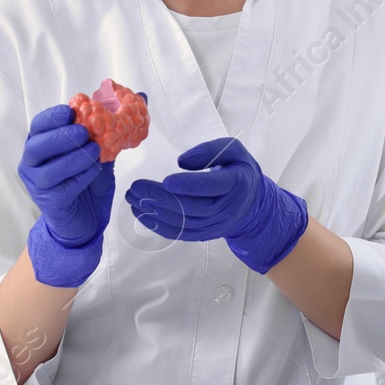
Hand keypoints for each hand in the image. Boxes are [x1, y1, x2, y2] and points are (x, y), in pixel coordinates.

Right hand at [18, 94, 145, 286]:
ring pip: (48, 169)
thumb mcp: (102, 150)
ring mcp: (38, 185)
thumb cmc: (87, 181)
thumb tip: (141, 97)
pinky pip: (62, 188)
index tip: (72, 110)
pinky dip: (80, 176)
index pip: (39, 125)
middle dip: (62, 136)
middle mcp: (33, 164)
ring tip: (95, 151)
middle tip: (85, 132)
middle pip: (37, 145)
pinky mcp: (50, 203)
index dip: (53, 116)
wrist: (86, 219)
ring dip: (73, 157)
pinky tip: (94, 171)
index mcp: (42, 145)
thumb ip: (114, 125)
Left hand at [125, 137, 307, 274]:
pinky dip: (158, 225)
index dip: (189, 185)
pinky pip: (179, 233)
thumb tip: (181, 162)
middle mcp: (226, 209)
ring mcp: (214, 225)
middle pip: (191, 207)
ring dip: (154, 212)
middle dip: (161, 198)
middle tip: (136, 188)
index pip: (211, 186)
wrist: (252, 205)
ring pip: (182, 222)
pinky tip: (141, 213)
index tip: (166, 181)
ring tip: (132, 198)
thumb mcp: (234, 151)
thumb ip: (210, 150)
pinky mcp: (203, 234)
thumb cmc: (239, 171)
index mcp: (236, 184)